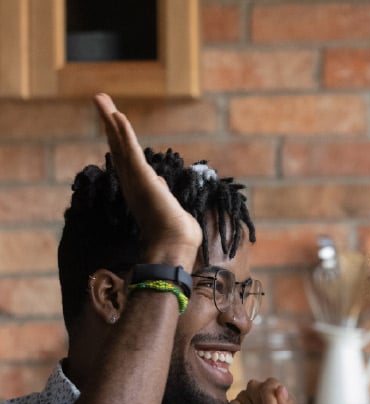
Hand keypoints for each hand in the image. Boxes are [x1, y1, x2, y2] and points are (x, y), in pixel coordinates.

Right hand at [92, 93, 201, 265]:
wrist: (176, 245)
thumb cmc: (176, 232)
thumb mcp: (168, 206)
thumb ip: (160, 192)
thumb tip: (159, 183)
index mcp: (139, 189)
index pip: (125, 158)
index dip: (118, 139)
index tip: (112, 122)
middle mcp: (132, 183)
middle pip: (117, 146)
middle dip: (108, 123)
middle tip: (100, 100)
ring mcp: (135, 180)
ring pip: (120, 144)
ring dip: (110, 120)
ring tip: (100, 98)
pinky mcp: (142, 178)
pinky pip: (130, 151)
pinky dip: (124, 133)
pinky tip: (117, 115)